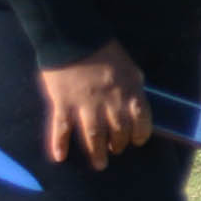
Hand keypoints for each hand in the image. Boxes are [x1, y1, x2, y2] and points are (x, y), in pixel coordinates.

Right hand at [37, 43, 149, 169]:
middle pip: (118, 132)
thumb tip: (137, 105)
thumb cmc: (105, 51)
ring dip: (97, 152)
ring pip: (93, 136)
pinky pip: (61, 128)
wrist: (73, 37)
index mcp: (130, 92)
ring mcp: (85, 105)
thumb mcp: (130, 68)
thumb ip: (135, 88)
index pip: (141, 122)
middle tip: (115, 150)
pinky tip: (60, 157)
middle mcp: (110, 102)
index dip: (140, 134)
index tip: (137, 140)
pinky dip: (59, 144)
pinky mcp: (62, 103)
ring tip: (100, 163)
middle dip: (119, 144)